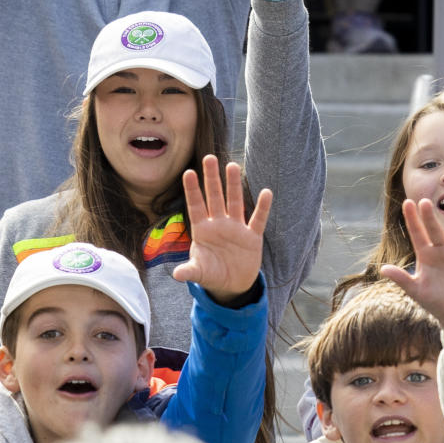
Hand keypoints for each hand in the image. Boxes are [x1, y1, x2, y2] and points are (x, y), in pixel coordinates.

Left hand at [173, 155, 270, 303]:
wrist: (231, 285)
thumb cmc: (211, 274)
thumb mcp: (199, 273)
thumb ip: (189, 271)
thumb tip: (176, 275)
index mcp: (203, 230)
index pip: (196, 206)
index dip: (193, 190)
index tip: (189, 172)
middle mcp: (219, 224)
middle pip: (215, 197)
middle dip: (212, 179)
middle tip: (209, 157)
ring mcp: (236, 228)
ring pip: (235, 202)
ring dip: (234, 186)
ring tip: (232, 166)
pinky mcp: (252, 237)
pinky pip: (258, 220)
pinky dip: (262, 207)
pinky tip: (266, 193)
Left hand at [379, 194, 443, 367]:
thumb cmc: (433, 300)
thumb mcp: (415, 290)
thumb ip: (401, 278)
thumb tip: (383, 268)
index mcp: (425, 255)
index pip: (417, 234)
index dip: (412, 220)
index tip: (407, 203)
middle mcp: (441, 250)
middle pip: (435, 230)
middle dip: (430, 217)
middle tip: (425, 201)